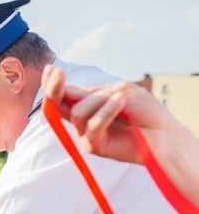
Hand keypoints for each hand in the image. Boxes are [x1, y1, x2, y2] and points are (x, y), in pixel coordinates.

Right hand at [42, 64, 167, 164]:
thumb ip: (93, 92)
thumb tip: (67, 91)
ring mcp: (85, 133)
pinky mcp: (93, 146)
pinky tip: (121, 101)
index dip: (52, 82)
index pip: (62, 93)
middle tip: (58, 73)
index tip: (50, 68)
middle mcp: (82, 118)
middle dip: (54, 88)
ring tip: (122, 97)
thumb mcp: (120, 91)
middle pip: (56, 104)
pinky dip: (107, 110)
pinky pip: (92, 125)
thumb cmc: (144, 110)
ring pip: (79, 112)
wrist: (163, 133)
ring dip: (101, 101)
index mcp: (87, 102)